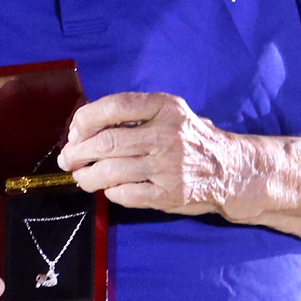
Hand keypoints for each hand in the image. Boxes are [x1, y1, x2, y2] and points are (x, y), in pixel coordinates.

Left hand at [57, 91, 250, 215]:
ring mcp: (170, 166)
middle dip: (78, 152)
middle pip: (107, 142)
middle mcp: (168, 134)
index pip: (114, 106)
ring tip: (80, 177)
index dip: (85, 119)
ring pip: (112, 171)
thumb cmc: (189, 138)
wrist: (233, 171)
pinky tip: (108, 189)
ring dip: (87, 176)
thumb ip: (132, 115)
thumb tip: (83, 126)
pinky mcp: (172, 194)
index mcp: (164, 107)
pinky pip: (127, 194)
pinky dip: (111, 192)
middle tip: (67, 159)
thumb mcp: (168, 113)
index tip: (74, 132)